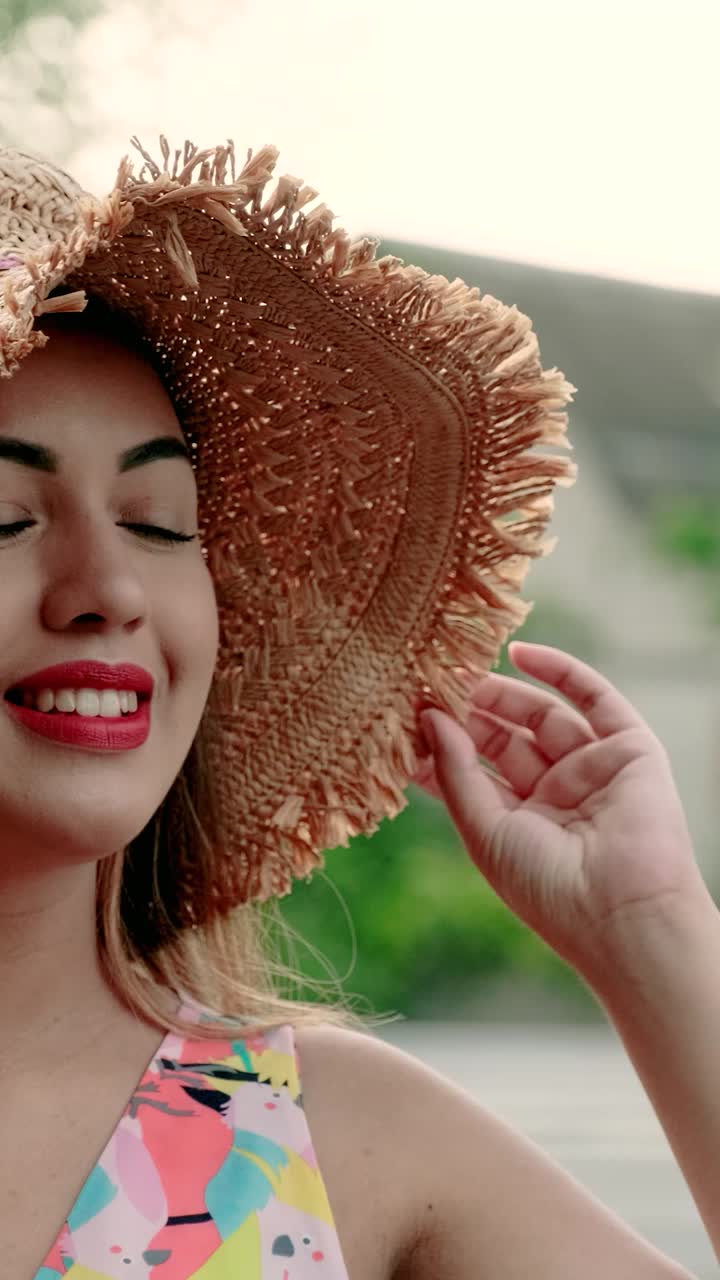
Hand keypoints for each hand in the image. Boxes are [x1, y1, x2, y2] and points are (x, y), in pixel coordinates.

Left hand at [414, 642, 707, 979]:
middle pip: (504, 739)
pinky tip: (519, 653)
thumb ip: (456, 771)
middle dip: (466, 711)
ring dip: (500, 691)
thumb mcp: (484, 832)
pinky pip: (594, 698)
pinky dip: (560, 671)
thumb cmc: (547, 887)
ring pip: (541, 715)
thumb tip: (429, 717)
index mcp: (520, 824)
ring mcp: (592, 769)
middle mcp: (556, 794)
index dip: (440, 742)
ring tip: (457, 670)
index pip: (473, 772)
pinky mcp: (629, 748)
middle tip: (427, 682)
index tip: (403, 714)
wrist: (622, 912)